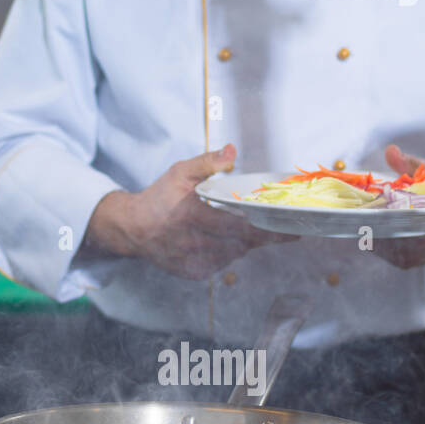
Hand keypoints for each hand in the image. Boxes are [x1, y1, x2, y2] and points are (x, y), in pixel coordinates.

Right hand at [81, 143, 298, 279]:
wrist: (132, 228)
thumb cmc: (159, 197)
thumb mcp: (180, 173)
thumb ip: (208, 162)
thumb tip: (233, 151)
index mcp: (191, 216)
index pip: (239, 226)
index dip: (267, 230)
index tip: (292, 230)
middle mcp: (192, 242)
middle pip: (242, 244)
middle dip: (264, 237)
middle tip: (285, 229)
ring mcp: (192, 261)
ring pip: (234, 255)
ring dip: (245, 243)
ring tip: (247, 229)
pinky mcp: (192, 272)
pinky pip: (222, 265)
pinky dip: (229, 253)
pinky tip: (225, 241)